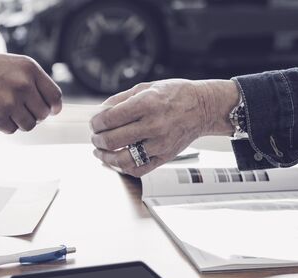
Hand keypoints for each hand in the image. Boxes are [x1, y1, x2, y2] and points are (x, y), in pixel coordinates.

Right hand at [0, 40, 61, 133]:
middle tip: (19, 110)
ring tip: (4, 110)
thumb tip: (51, 107)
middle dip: (33, 115)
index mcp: (30, 69)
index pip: (55, 96)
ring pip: (29, 125)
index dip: (53, 107)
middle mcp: (24, 84)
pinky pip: (11, 130)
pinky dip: (3, 125)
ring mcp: (11, 101)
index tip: (49, 111)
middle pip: (43, 114)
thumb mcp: (11, 66)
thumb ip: (31, 82)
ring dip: (18, 122)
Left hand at [89, 79, 236, 176]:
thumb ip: (120, 100)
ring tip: (100, 152)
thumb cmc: (174, 95)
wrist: (203, 107)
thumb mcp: (146, 87)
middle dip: (97, 140)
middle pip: (113, 140)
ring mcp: (160, 144)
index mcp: (147, 104)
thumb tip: (99, 112)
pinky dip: (123, 167)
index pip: (110, 119)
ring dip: (106, 157)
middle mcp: (154, 125)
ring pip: (123, 159)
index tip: (94, 123)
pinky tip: (117, 160)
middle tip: (95, 137)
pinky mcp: (165, 157)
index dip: (96, 123)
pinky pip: (138, 169)